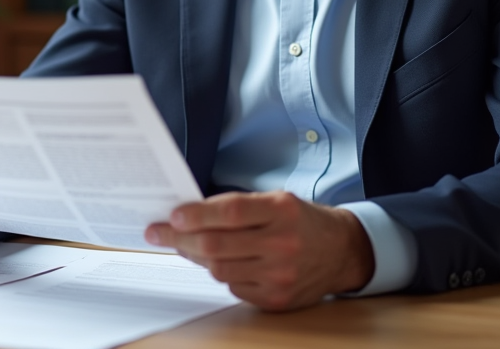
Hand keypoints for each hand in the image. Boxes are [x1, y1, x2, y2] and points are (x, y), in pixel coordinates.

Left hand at [145, 191, 373, 310]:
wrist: (341, 251)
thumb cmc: (301, 220)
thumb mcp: (276, 200)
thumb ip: (237, 206)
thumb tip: (188, 215)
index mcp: (282, 210)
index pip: (230, 211)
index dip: (196, 214)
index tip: (172, 216)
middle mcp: (283, 243)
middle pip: (217, 245)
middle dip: (180, 238)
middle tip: (159, 233)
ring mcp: (280, 275)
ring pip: (220, 270)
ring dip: (196, 256)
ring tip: (185, 245)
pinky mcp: (277, 299)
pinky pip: (233, 287)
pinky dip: (221, 273)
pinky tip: (218, 261)